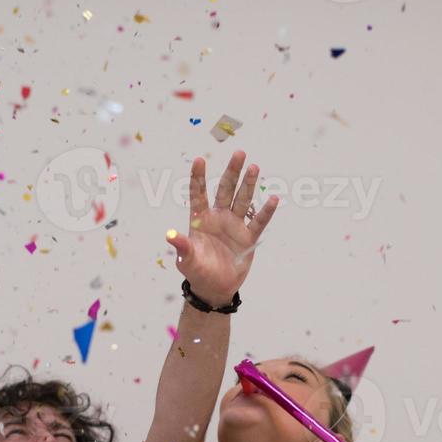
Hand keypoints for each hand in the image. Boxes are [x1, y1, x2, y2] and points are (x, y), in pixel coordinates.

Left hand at [165, 149, 279, 306]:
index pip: (199, 194)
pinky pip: (258, 222)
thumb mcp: (187, 260)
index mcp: (200, 220)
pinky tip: (273, 199)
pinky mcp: (248, 238)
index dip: (198, 178)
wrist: (214, 288)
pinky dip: (266, 212)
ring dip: (248, 184)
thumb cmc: (197, 272)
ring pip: (243, 200)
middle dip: (232, 172)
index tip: (199, 159)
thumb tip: (168, 234)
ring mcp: (234, 226)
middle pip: (225, 190)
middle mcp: (218, 218)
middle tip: (239, 153)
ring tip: (254, 167)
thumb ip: (181, 246)